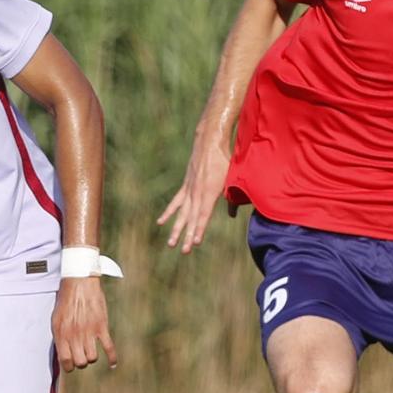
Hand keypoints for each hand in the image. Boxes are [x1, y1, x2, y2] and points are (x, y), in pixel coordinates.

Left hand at [53, 277, 117, 371]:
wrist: (79, 282)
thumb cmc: (66, 299)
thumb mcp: (56, 318)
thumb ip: (59, 336)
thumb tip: (62, 353)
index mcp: (61, 333)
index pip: (65, 360)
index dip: (68, 366)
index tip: (71, 365)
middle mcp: (74, 335)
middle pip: (80, 362)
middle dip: (81, 362)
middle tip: (81, 355)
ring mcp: (88, 331)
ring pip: (93, 358)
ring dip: (92, 357)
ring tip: (90, 350)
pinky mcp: (101, 326)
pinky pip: (109, 348)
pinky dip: (112, 358)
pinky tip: (112, 363)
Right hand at [157, 135, 232, 253]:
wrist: (210, 141)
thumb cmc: (224, 159)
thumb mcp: (232, 178)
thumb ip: (231, 198)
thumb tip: (232, 215)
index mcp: (209, 191)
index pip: (203, 215)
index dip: (199, 229)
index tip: (195, 242)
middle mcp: (197, 192)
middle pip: (191, 218)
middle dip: (188, 235)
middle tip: (184, 251)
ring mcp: (189, 189)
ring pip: (182, 213)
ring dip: (176, 229)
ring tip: (171, 244)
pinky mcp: (186, 185)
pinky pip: (176, 202)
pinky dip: (169, 212)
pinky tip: (161, 222)